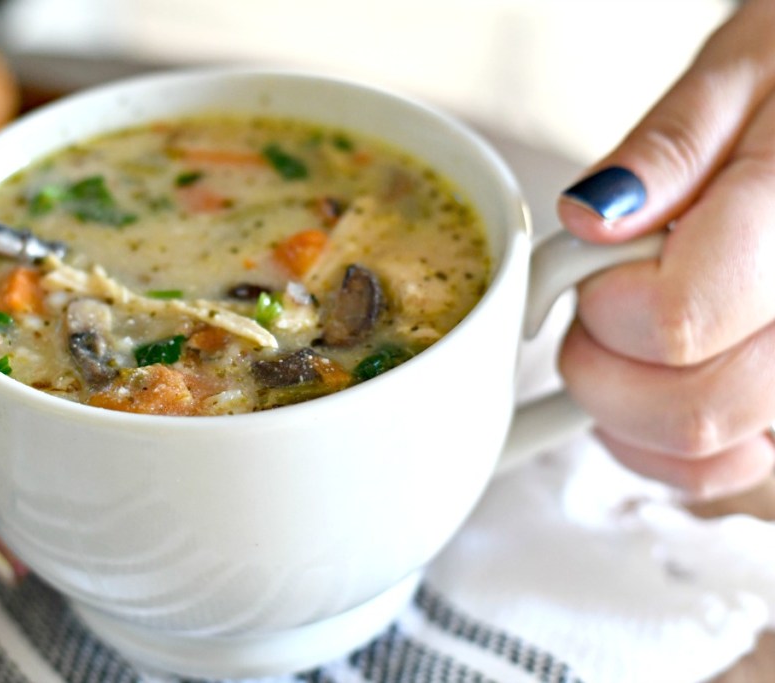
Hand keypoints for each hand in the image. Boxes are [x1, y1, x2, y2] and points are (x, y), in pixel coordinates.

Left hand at [557, 0, 774, 498]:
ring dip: (628, 407)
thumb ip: (668, 149)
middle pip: (689, 413)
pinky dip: (666, 444)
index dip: (605, 302)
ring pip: (704, 459)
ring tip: (642, 327)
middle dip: (604, 363)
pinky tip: (664, 377)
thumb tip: (589, 217)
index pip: (676, 323)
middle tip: (607, 298)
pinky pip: (725, 469)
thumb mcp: (746, 68)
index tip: (593, 262)